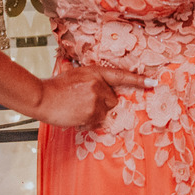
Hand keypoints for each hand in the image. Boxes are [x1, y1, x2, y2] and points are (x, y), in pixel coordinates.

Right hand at [34, 66, 154, 127]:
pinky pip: (96, 122)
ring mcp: (96, 100)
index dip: (138, 80)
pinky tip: (74, 115)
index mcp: (95, 72)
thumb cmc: (56, 87)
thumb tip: (103, 90)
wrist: (41, 96)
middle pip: (113, 100)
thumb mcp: (77, 75)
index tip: (153, 83)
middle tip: (82, 101)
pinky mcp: (91, 113)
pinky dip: (87, 122)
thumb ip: (92, 80)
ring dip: (93, 114)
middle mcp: (99, 85)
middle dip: (102, 103)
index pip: (121, 76)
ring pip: (104, 112)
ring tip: (76, 108)